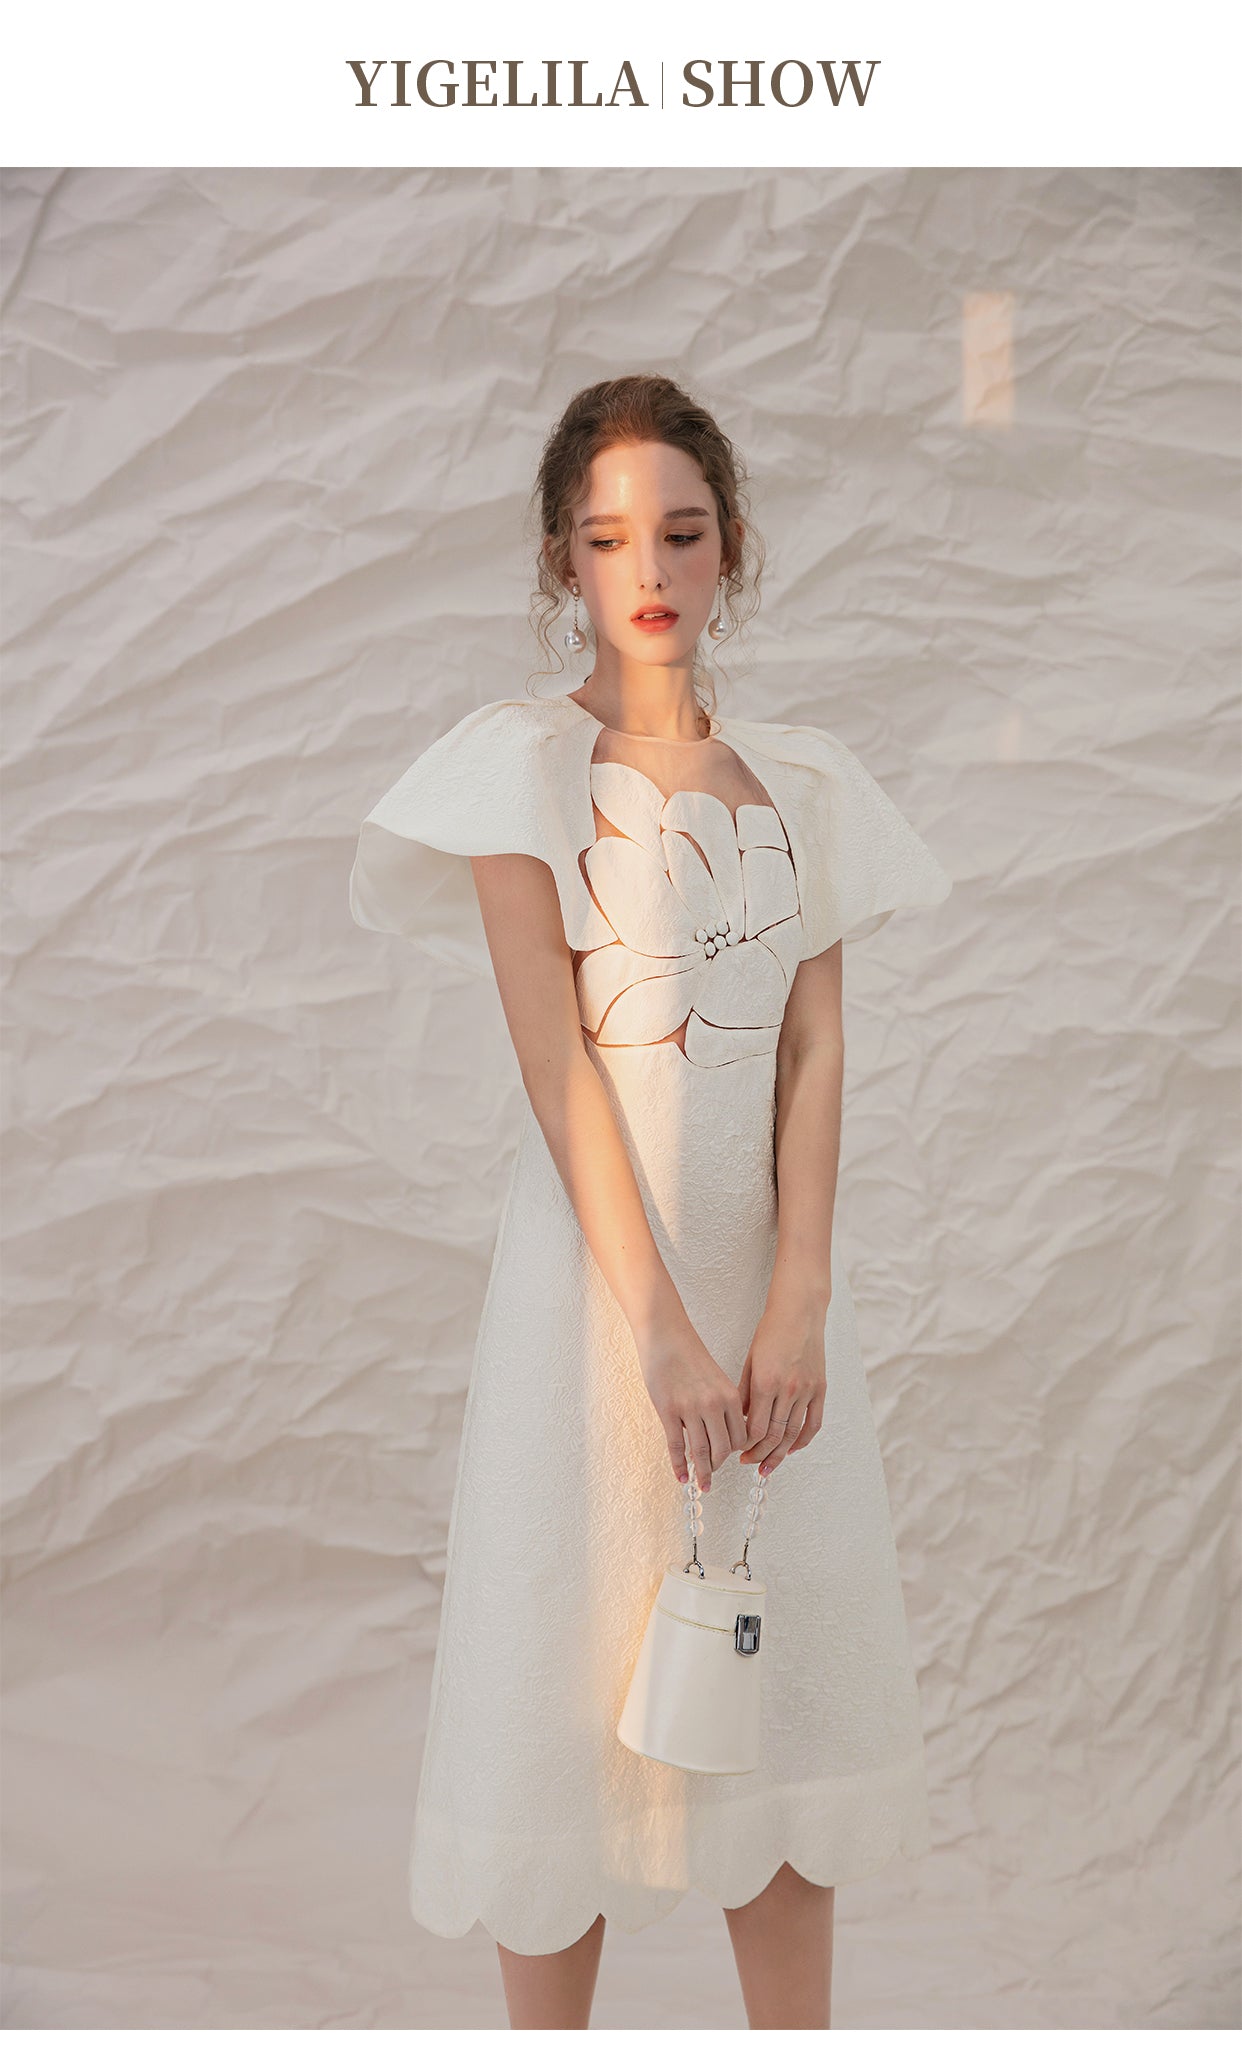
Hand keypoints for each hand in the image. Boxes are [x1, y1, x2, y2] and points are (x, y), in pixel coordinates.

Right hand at [635, 1315, 748, 1491]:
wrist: (665, 1335)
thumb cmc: (690, 1355)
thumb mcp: (717, 1378)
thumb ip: (724, 1404)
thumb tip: (724, 1433)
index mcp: (730, 1396)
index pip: (739, 1437)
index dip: (735, 1452)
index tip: (729, 1459)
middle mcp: (713, 1404)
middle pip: (722, 1448)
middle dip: (718, 1464)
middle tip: (712, 1473)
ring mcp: (689, 1409)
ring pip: (700, 1451)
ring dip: (702, 1472)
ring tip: (702, 1484)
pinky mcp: (667, 1411)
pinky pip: (676, 1446)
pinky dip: (679, 1465)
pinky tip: (681, 1476)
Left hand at [738, 1298, 827, 1476]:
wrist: (799, 1313)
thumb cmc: (771, 1332)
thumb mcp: (750, 1361)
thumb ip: (744, 1393)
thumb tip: (738, 1421)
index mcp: (766, 1382)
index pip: (754, 1428)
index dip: (745, 1445)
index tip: (738, 1452)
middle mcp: (788, 1389)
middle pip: (773, 1436)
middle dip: (759, 1454)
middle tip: (749, 1463)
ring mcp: (807, 1390)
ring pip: (792, 1434)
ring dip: (779, 1454)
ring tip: (768, 1465)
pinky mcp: (820, 1389)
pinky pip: (813, 1423)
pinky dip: (802, 1440)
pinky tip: (792, 1449)